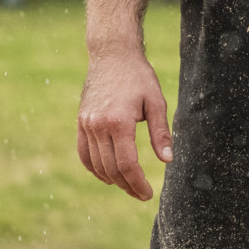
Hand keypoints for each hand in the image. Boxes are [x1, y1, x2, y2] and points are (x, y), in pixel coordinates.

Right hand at [77, 47, 172, 199]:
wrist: (112, 55)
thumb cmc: (138, 76)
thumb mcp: (156, 101)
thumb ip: (161, 133)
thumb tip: (168, 160)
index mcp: (119, 122)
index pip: (126, 164)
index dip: (137, 183)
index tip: (148, 193)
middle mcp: (99, 126)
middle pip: (111, 168)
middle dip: (127, 185)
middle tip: (140, 194)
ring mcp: (87, 125)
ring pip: (96, 164)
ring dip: (111, 180)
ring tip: (128, 186)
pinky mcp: (81, 122)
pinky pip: (84, 154)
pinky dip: (94, 168)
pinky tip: (107, 175)